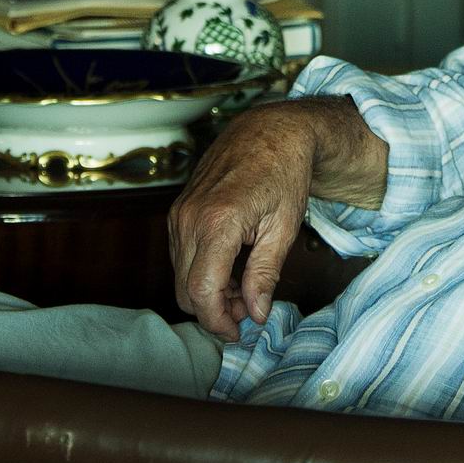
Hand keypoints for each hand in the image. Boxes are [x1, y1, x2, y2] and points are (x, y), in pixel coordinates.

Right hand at [167, 103, 315, 338]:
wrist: (271, 130)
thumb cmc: (284, 172)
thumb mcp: (284, 227)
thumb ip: (265, 274)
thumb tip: (256, 313)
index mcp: (218, 222)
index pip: (202, 291)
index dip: (218, 321)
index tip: (239, 332)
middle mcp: (190, 218)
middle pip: (185, 289)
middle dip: (214, 310)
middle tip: (249, 308)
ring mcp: (180, 213)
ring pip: (180, 275)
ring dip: (207, 292)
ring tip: (244, 286)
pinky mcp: (179, 210)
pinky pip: (180, 255)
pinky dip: (200, 271)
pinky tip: (230, 266)